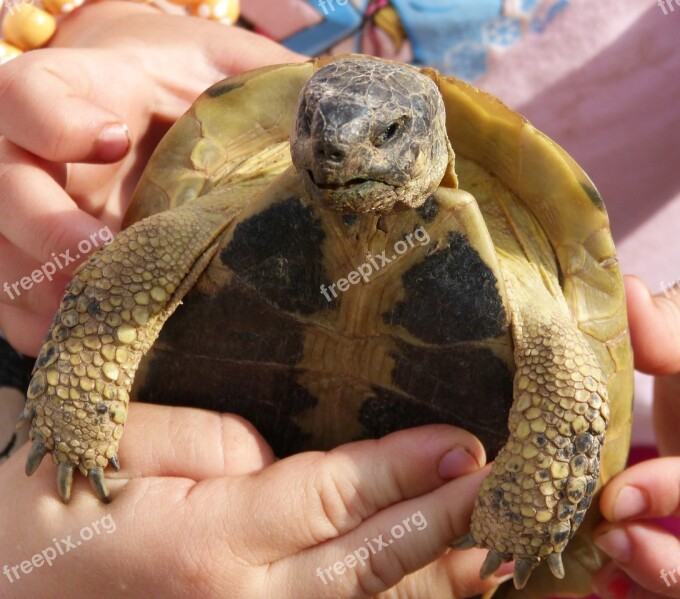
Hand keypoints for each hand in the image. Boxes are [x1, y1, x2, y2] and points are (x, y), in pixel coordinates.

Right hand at [0, 2, 302, 354]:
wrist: (162, 108)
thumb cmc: (205, 87)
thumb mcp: (243, 71)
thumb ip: (285, 91)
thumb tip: (359, 131)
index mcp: (89, 89)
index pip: (30, 94)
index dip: (52, 119)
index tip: (110, 138)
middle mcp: (43, 154)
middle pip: (2, 188)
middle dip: (46, 231)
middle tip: (107, 262)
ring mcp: (38, 212)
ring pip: (4, 260)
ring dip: (49, 300)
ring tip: (116, 327)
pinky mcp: (45, 265)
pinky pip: (20, 309)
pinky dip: (58, 335)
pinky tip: (112, 351)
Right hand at [1, 406, 507, 597]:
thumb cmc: (29, 506)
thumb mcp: (110, 447)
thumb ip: (209, 447)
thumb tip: (278, 464)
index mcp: (203, 545)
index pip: (333, 499)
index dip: (405, 472)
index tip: (466, 446)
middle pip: (364, 566)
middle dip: (442, 527)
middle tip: (505, 494)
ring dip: (431, 585)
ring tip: (494, 555)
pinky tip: (424, 589)